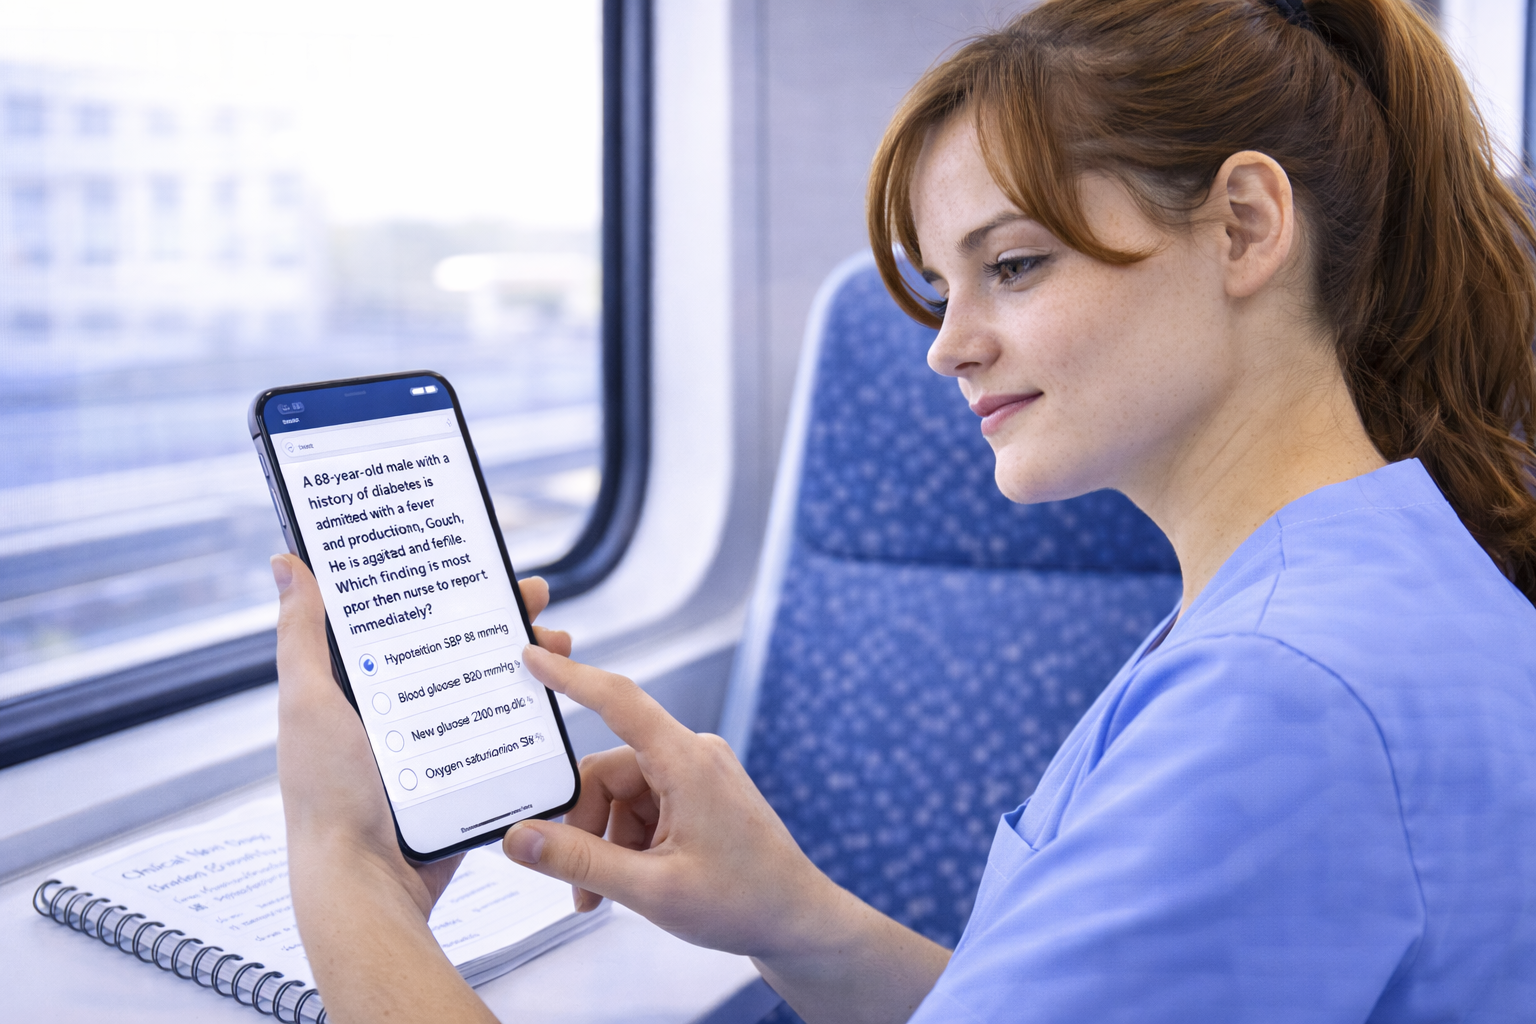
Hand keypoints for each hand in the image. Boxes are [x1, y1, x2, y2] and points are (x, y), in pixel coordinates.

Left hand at [272, 554, 568, 1021]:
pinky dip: (525, 713)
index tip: (474, 563)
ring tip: (557, 644)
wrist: (367, 882)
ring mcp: (429, 746)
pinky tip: (549, 698)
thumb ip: (301, 635)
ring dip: (523, 662)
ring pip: (483, 687)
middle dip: (497, 617)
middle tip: (533, 597)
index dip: (438, 588)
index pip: (401, 619)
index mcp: (352, 687)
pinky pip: (496, 735)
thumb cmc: (328, 797)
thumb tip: (287, 564)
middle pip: (453, 647)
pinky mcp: (459, 778)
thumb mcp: (309, 702)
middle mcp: (392, 712)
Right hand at [501, 647, 950, 1022]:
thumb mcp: (650, 889)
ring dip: (604, 842)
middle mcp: (693, 755)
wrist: (799, 923)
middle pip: (607, 771)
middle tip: (575, 881)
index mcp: (687, 761)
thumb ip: (578, 861)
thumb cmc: (744, 903)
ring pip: (621, 795)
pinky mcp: (700, 795)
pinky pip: (644, 806)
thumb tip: (518, 838)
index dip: (570, 677)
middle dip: (585, 825)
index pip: (618, 701)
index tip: (531, 656)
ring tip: (603, 895)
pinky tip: (629, 883)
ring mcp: (699, 774)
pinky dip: (627, 843)